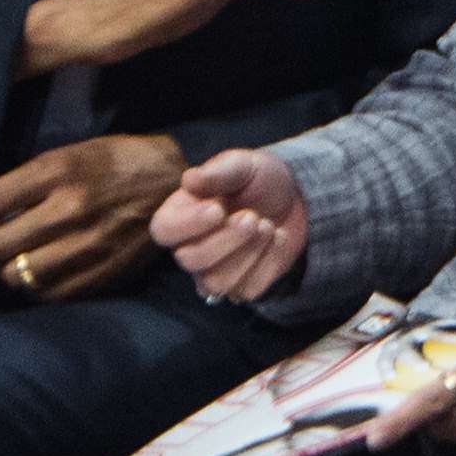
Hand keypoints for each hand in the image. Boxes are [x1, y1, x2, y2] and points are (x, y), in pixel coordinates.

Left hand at [0, 131, 183, 299]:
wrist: (174, 185)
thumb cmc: (115, 162)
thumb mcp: (69, 153)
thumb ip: (27, 181)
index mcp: (58, 172)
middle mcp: (70, 210)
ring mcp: (87, 247)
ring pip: (17, 275)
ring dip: (6, 268)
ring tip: (11, 257)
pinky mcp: (102, 273)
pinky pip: (49, 293)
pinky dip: (34, 286)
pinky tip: (38, 271)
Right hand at [154, 144, 309, 300]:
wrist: (291, 196)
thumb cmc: (255, 178)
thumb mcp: (240, 166)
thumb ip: (216, 173)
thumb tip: (189, 179)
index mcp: (179, 214)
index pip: (164, 230)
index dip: (189, 224)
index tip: (218, 209)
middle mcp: (189, 247)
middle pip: (191, 261)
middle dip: (227, 240)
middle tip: (253, 217)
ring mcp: (213, 271)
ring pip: (217, 283)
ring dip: (248, 254)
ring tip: (268, 226)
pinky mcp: (241, 286)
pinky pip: (248, 290)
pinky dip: (269, 262)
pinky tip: (278, 237)